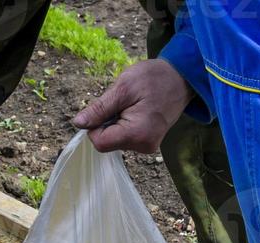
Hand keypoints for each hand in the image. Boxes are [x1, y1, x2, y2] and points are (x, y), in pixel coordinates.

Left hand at [72, 59, 191, 153]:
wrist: (180, 79)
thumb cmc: (154, 78)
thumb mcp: (123, 88)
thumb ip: (100, 109)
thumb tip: (78, 124)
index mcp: (136, 134)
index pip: (99, 142)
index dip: (94, 125)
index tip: (106, 106)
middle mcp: (143, 146)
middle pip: (107, 142)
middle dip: (107, 122)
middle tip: (123, 102)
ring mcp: (147, 146)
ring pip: (115, 139)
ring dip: (115, 122)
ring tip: (132, 105)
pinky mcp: (148, 143)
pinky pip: (125, 137)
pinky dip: (124, 123)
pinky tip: (136, 110)